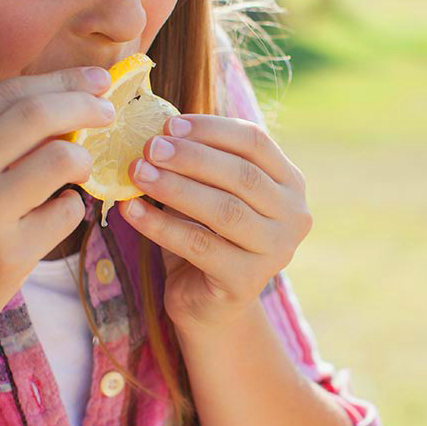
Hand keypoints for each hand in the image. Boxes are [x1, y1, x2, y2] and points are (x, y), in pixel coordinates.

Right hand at [0, 67, 115, 348]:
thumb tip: (63, 99)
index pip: (7, 93)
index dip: (61, 81)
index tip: (96, 80)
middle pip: (38, 115)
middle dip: (86, 106)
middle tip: (109, 112)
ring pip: (62, 160)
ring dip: (83, 160)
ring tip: (77, 172)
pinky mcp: (8, 257)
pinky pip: (68, 211)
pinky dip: (72, 207)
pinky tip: (54, 217)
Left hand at [117, 114, 311, 334]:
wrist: (209, 303)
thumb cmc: (206, 234)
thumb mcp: (210, 191)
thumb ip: (199, 161)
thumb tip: (156, 122)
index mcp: (290, 183)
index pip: (256, 142)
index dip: (211, 129)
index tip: (169, 123)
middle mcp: (295, 216)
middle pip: (242, 175)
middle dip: (191, 157)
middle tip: (149, 147)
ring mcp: (276, 251)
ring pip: (223, 210)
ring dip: (175, 187)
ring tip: (137, 172)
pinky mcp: (247, 281)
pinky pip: (199, 246)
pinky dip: (161, 225)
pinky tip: (132, 210)